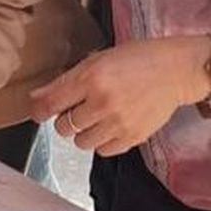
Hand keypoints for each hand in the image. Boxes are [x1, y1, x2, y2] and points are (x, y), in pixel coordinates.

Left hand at [30, 37, 209, 155]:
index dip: (39, 110)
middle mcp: (102, 102)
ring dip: (83, 132)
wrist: (174, 70)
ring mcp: (118, 123)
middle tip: (80, 107)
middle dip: (66, 118)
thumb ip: (67, 80)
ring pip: (81, 143)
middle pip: (63, 126)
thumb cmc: (136, 59)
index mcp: (90, 78)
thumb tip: (36, 99)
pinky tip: (110, 126)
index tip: (39, 112)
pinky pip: (103, 151)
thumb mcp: (98, 59)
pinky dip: (102, 142)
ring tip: (97, 117)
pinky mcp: (132, 138)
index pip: (51, 104)